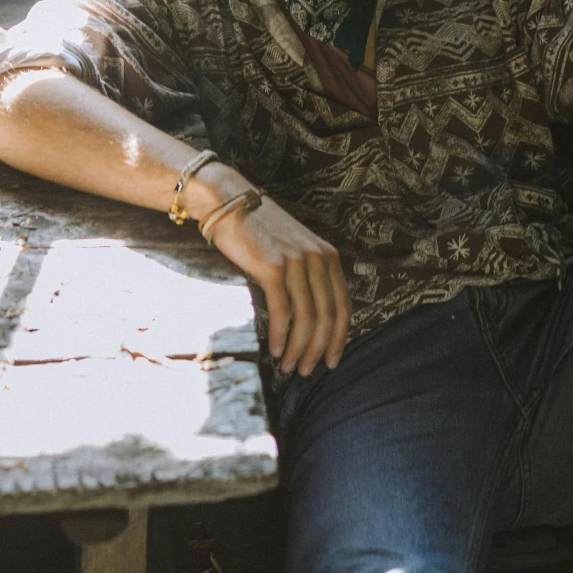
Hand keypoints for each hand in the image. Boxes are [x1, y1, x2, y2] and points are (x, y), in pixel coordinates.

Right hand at [204, 190, 350, 376]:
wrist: (229, 202)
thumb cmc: (259, 231)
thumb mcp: (295, 249)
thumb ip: (308, 275)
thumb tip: (312, 318)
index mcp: (328, 256)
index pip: (343, 306)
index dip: (339, 338)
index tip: (331, 361)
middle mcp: (317, 258)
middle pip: (327, 317)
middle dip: (318, 350)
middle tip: (306, 370)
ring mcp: (296, 262)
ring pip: (307, 319)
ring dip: (299, 349)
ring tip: (289, 366)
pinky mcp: (273, 267)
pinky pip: (283, 312)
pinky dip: (281, 336)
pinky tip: (275, 350)